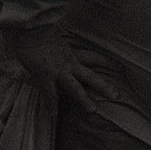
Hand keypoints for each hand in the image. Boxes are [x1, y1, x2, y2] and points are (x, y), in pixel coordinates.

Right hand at [8, 35, 123, 114]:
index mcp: (74, 53)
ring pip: (75, 87)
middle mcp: (70, 63)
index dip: (109, 63)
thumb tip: (65, 46)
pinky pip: (50, 94)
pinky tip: (54, 117)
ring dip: (84, 99)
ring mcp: (58, 71)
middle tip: (117, 96)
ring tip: (93, 111)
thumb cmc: (40, 32)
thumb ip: (64, 46)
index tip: (122, 69)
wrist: (29, 31)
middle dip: (104, 86)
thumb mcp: (58, 38)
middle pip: (91, 75)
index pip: (97, 58)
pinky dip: (52, 107)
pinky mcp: (45, 76)